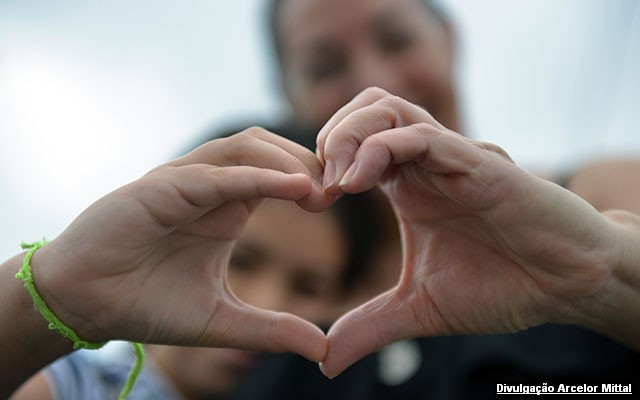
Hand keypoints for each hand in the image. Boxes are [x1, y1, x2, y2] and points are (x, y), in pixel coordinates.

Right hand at [33, 128, 330, 361]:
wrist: (85, 304)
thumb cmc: (147, 304)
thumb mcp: (222, 320)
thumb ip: (270, 329)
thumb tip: (322, 350)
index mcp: (229, 206)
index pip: (282, 173)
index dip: (315, 179)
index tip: (345, 201)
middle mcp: (211, 186)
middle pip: (271, 148)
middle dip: (310, 163)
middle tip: (342, 191)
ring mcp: (186, 181)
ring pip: (246, 147)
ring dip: (288, 161)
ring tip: (321, 189)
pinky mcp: (162, 187)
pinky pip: (216, 173)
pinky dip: (256, 175)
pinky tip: (292, 188)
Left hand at [316, 87, 617, 376]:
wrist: (565, 287)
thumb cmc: (502, 286)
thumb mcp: (419, 309)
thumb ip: (371, 325)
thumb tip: (326, 361)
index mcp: (408, 185)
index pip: (356, 142)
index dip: (323, 162)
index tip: (309, 202)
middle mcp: (426, 163)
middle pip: (367, 108)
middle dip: (332, 134)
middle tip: (318, 183)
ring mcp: (451, 158)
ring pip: (389, 109)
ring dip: (350, 134)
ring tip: (336, 180)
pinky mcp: (478, 164)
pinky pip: (422, 136)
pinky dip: (381, 149)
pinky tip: (358, 183)